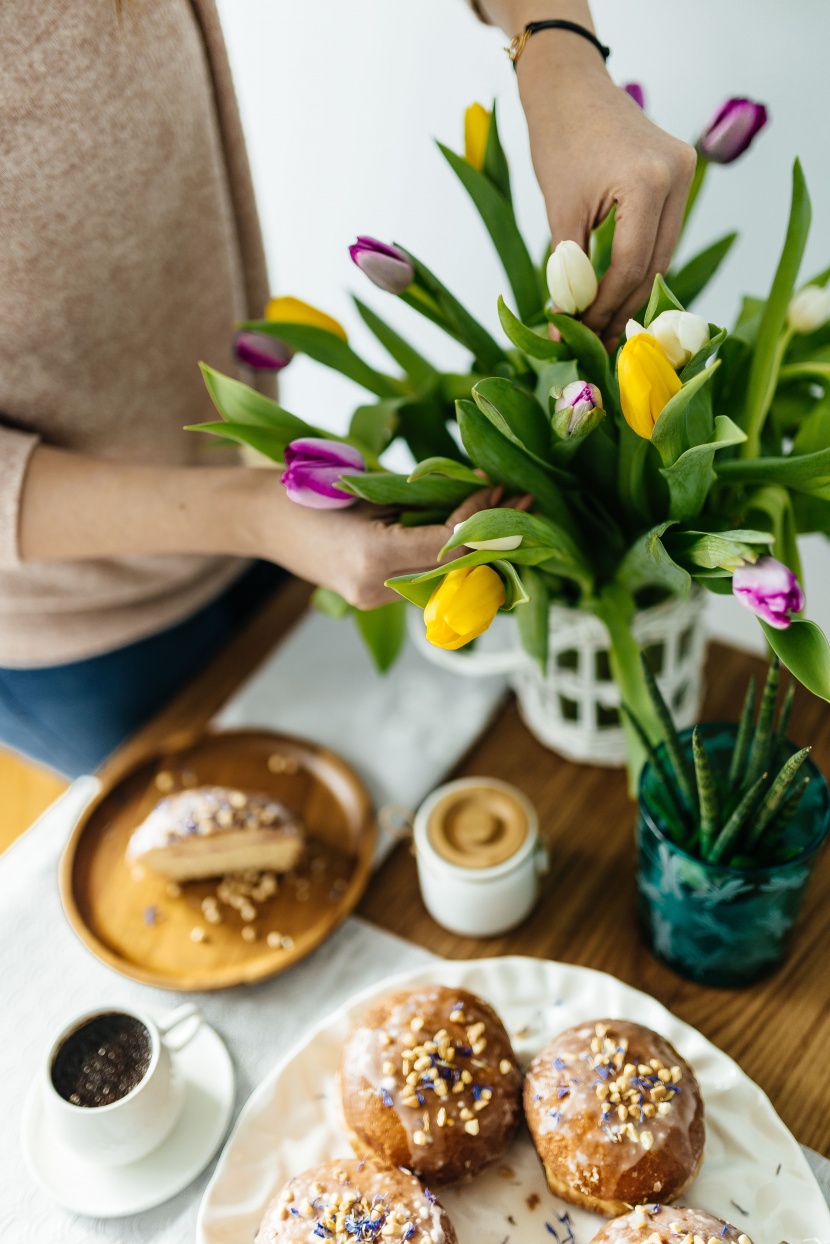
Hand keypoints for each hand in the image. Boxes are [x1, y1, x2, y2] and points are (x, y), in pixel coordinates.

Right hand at [256, 485, 508, 610]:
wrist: (263, 519)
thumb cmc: (310, 490)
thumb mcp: (370, 487)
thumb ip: (419, 498)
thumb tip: (476, 491)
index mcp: (373, 556)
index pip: (449, 544)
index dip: (480, 517)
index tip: (498, 487)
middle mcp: (375, 587)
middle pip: (456, 571)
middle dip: (493, 537)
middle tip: (524, 503)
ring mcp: (373, 599)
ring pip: (445, 582)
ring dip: (479, 552)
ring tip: (507, 520)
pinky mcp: (371, 598)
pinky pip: (424, 582)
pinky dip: (451, 561)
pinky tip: (474, 540)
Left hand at [516, 31, 695, 347]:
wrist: (571, 87)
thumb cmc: (558, 139)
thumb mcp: (559, 209)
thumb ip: (569, 266)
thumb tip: (570, 320)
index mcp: (648, 180)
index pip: (632, 265)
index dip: (605, 307)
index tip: (579, 334)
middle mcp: (678, 175)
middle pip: (654, 264)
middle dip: (621, 309)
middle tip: (592, 344)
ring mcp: (685, 173)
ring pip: (662, 253)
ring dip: (632, 293)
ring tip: (601, 327)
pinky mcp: (679, 175)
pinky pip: (662, 233)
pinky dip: (639, 265)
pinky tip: (616, 294)